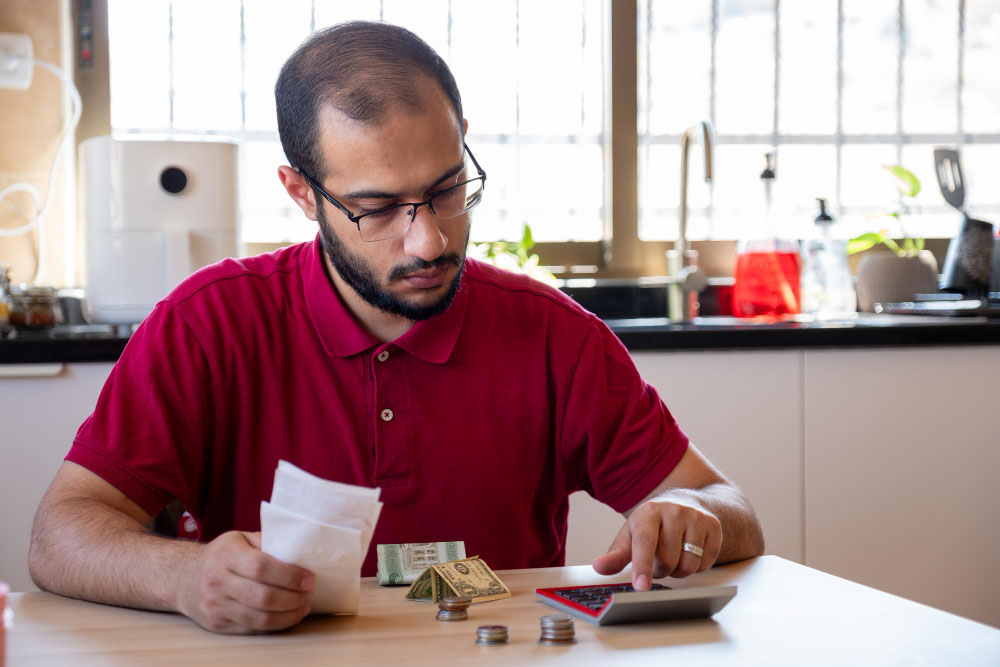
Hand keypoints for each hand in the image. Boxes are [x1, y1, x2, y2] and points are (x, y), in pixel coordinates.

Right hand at [176, 531, 314, 633]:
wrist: (183, 577)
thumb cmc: (222, 555)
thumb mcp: (240, 539)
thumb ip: (267, 543)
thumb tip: (299, 551)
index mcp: (226, 555)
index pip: (261, 568)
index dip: (289, 576)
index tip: (309, 579)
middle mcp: (217, 581)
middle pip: (263, 597)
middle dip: (294, 598)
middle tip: (309, 593)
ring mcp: (216, 606)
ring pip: (259, 619)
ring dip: (289, 615)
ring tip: (303, 606)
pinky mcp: (218, 624)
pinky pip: (252, 629)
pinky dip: (275, 625)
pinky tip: (288, 616)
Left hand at [591, 493, 721, 589]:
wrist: (685, 502)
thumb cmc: (653, 523)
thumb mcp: (631, 534)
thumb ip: (616, 554)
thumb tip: (600, 567)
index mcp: (648, 512)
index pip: (645, 543)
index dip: (643, 567)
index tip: (641, 587)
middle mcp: (674, 511)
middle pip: (667, 561)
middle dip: (661, 570)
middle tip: (659, 559)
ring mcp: (696, 517)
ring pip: (688, 565)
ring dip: (679, 570)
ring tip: (674, 555)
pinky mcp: (714, 527)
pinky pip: (705, 563)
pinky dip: (696, 566)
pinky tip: (690, 551)